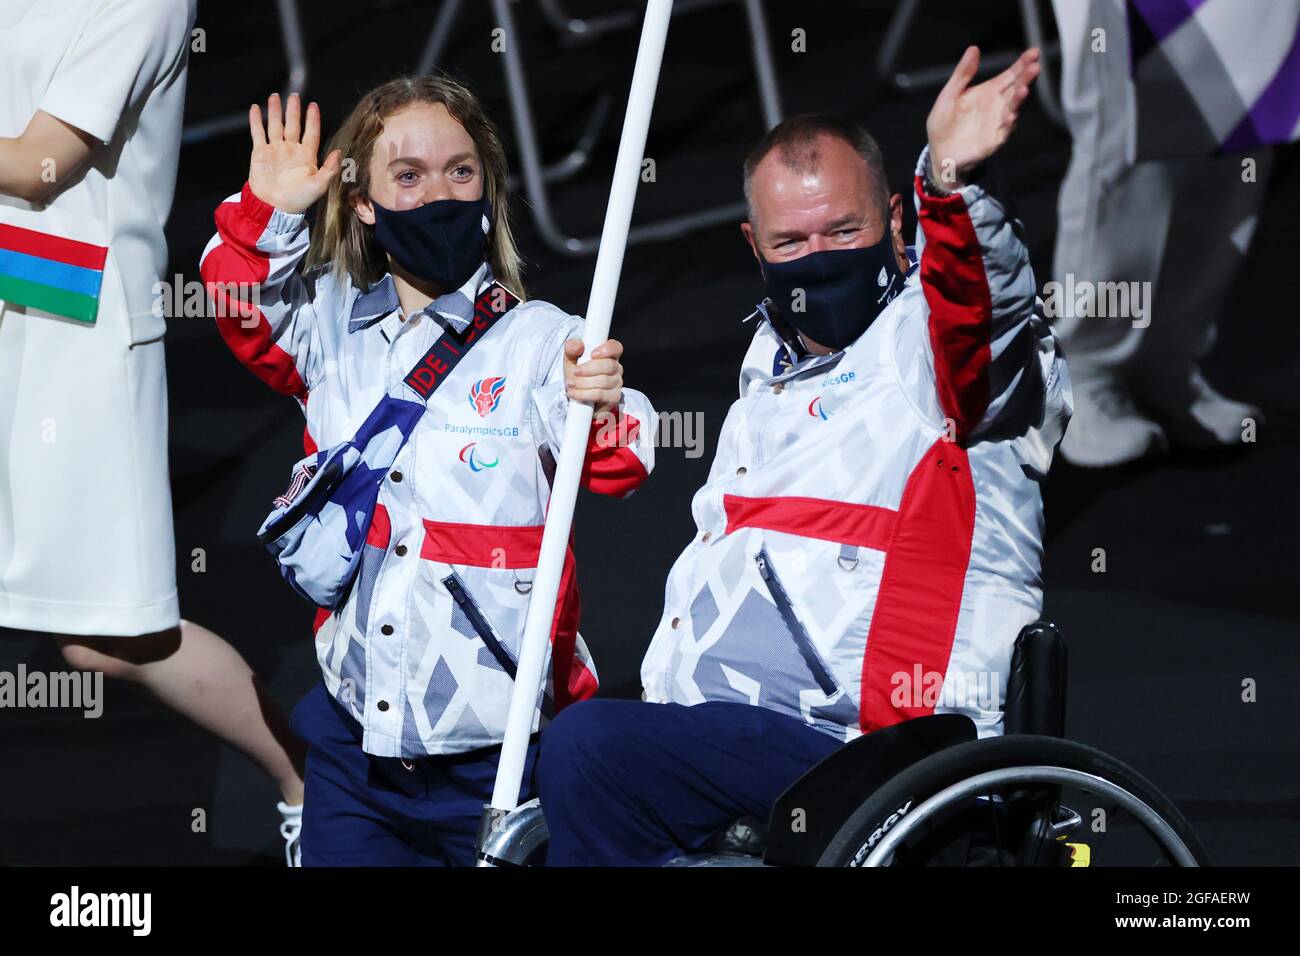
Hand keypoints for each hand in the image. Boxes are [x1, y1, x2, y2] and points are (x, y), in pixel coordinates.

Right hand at [248, 93, 340, 213]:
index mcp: (307, 156)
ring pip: (275, 125)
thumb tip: (339, 152)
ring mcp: (275, 150)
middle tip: (294, 96)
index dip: (312, 120)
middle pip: (293, 125)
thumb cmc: (298, 199)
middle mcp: (291, 150)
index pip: (311, 133)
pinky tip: (255, 109)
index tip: (313, 106)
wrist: (274, 207)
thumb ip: (330, 169)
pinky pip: (258, 133)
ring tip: (275, 96)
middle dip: (293, 110)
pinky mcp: (260, 153)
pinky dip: (256, 121)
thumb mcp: (319, 185)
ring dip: (275, 111)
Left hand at [564, 338, 623, 414]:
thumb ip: (571, 347)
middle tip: (575, 372)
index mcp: (608, 355)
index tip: (592, 354)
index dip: (607, 349)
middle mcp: (616, 368)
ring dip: (583, 383)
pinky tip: (574, 393)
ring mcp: (617, 383)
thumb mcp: (570, 358)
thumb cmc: (576, 373)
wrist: (575, 394)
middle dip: (589, 369)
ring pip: (603, 381)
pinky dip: (584, 394)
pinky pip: (600, 395)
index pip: (615, 347)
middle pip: (608, 366)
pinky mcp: (614, 397)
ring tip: (570, 384)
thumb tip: (578, 346)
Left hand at [926, 46, 1039, 189]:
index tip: (1034, 52)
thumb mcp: (949, 95)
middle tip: (1035, 67)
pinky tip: (1010, 115)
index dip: (1022, 64)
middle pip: (1016, 89)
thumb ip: (962, 74)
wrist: (939, 152)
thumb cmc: (944, 123)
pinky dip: (1008, 124)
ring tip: (1024, 90)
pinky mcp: (993, 141)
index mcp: (988, 92)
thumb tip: (974, 48)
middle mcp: (998, 106)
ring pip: (1013, 109)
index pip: (1010, 75)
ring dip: (1019, 100)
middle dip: (1026, 79)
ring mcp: (997, 123)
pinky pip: (1004, 131)